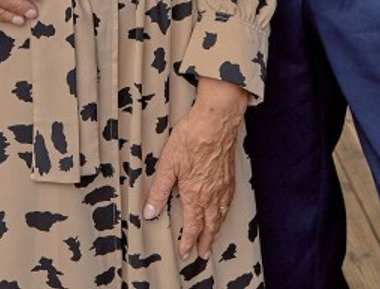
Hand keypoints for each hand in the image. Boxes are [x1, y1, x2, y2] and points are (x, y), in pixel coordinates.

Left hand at [143, 78, 248, 259]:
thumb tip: (150, 212)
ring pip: (221, 216)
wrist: (215, 123)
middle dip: (205, 242)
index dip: (188, 242)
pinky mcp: (229, 176)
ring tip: (213, 238)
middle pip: (210, 226)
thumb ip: (159, 190)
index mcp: (196, 196)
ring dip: (216, 230)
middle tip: (203, 254)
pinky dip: (225, 214)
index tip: (185, 253)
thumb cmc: (190, 140)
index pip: (192, 227)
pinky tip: (223, 211)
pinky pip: (228, 203)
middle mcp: (212, 196)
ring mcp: (223, 187)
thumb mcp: (167, 165)